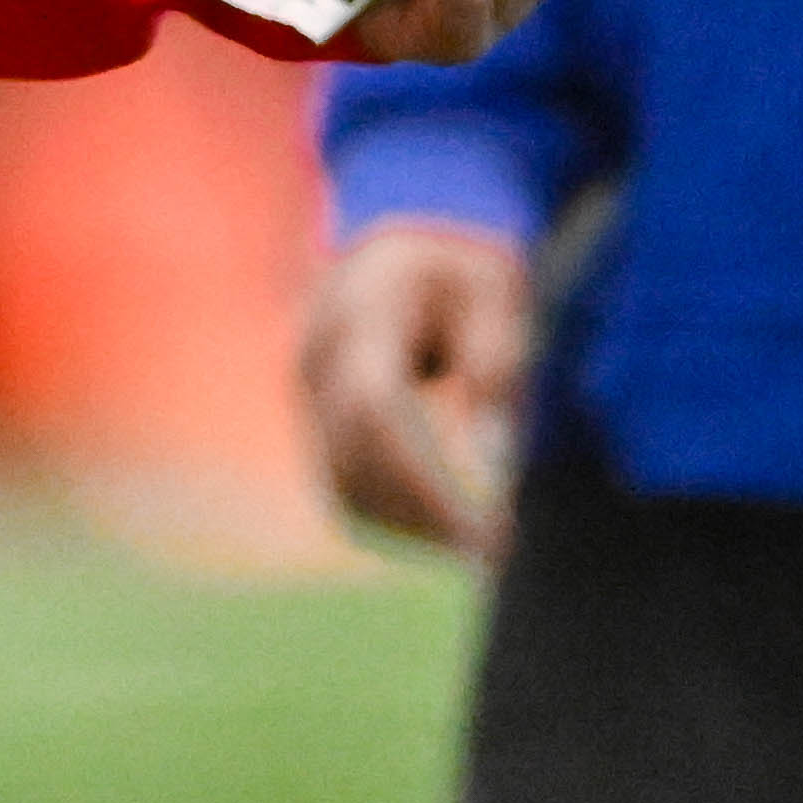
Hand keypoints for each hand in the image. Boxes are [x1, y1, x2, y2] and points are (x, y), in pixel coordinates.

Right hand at [300, 218, 534, 559]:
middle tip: (494, 555)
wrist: (398, 247)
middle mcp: (318, 352)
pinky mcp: (314, 419)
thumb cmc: (460, 271)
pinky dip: (391, 518)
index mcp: (363, 308)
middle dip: (424, 517)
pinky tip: (445, 526)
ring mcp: (306, 388)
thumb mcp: (495, 292)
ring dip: (408, 526)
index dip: (426, 480)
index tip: (489, 530)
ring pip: (342, 482)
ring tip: (478, 544)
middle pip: (354, 458)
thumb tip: (486, 456)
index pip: (374, 409)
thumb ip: (493, 361)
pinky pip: (342, 484)